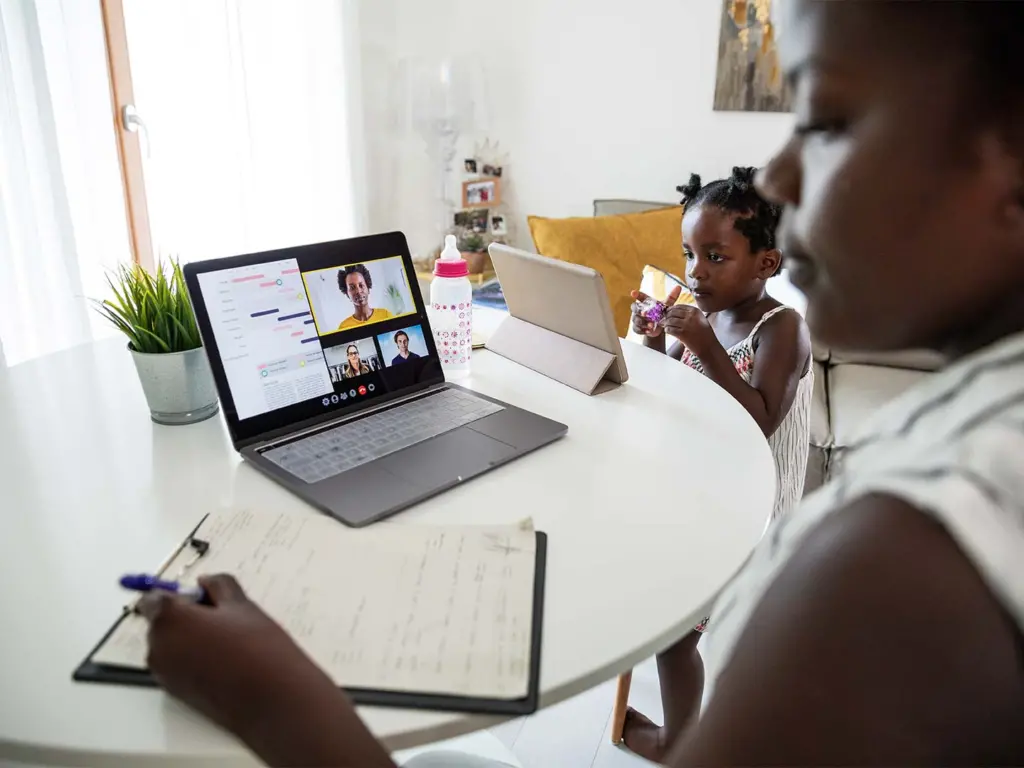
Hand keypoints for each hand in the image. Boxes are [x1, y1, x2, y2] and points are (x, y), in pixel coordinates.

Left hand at [139, 575, 388, 765]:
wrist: (269, 699)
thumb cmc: (256, 647)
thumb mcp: (241, 605)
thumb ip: (218, 585)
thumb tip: (205, 583)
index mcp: (168, 619)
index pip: (153, 599)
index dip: (178, 595)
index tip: (202, 597)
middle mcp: (157, 647)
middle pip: (162, 622)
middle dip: (185, 616)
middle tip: (222, 618)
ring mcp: (164, 673)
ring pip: (170, 644)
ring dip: (189, 638)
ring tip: (227, 642)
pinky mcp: (175, 693)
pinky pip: (177, 664)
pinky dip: (192, 658)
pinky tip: (223, 661)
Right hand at [630, 285, 681, 337]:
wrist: (658, 327)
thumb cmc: (661, 313)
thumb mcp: (666, 306)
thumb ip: (671, 297)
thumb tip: (679, 287)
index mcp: (645, 302)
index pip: (639, 296)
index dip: (636, 294)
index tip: (633, 292)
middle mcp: (638, 309)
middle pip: (634, 308)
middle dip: (639, 311)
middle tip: (645, 313)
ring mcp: (636, 318)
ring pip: (635, 319)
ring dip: (643, 322)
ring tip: (651, 325)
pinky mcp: (636, 328)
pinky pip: (636, 328)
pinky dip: (642, 330)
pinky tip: (649, 331)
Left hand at [662, 303, 714, 355]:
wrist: (709, 347)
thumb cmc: (704, 334)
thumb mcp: (700, 319)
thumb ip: (690, 314)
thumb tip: (675, 311)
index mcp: (695, 311)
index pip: (679, 306)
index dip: (671, 309)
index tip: (667, 313)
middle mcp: (691, 316)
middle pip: (673, 312)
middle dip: (666, 315)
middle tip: (663, 319)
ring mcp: (686, 325)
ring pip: (670, 320)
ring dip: (665, 323)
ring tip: (664, 325)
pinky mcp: (682, 334)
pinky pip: (670, 329)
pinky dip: (667, 329)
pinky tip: (667, 331)